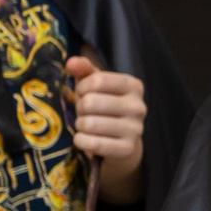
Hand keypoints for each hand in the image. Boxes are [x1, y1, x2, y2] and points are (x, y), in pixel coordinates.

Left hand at [66, 59, 145, 205]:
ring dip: (80, 126)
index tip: (84, 94)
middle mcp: (139, 107)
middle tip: (85, 113)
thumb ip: (84, 70)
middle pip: (91, 102)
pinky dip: (81, 142)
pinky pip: (93, 143)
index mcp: (133, 86)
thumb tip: (71, 62)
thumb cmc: (102, 108)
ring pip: (89, 124)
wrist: (119, 142)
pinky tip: (85, 139)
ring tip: (87, 126)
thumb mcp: (94, 86)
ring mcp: (136, 129)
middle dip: (80, 109)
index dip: (81, 88)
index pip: (96, 81)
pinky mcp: (127, 149)